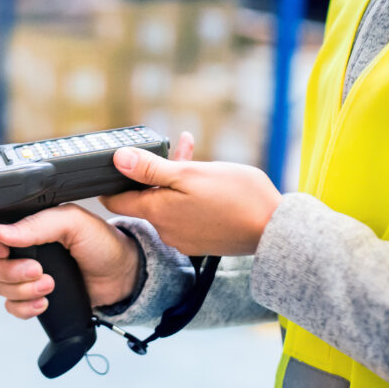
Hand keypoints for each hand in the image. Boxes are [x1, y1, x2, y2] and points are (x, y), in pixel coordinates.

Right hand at [0, 205, 138, 319]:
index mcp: (26, 223)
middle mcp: (20, 247)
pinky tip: (44, 302)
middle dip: (9, 271)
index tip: (2, 251)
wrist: (122, 277)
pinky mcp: (31, 295)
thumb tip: (2, 232)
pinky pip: (11, 307)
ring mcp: (24, 273)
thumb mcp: (73, 223)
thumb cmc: (102, 243)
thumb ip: (37, 224)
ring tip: (49, 285)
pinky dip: (24, 307)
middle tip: (37, 270)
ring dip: (21, 290)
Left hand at [100, 144, 281, 256]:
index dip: (112, 181)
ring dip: (176, 179)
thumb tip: (118, 160)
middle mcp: (165, 230)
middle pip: (146, 197)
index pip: (116, 200)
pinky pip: (185, 213)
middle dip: (155, 171)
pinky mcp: (202, 240)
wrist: (276, 229)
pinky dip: (190, 195)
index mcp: (157, 212)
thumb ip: (151, 169)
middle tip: (172, 147)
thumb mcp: (190, 174)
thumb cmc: (236, 197)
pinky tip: (208, 178)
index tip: (114, 165)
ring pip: (168, 202)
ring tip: (193, 153)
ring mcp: (184, 238)